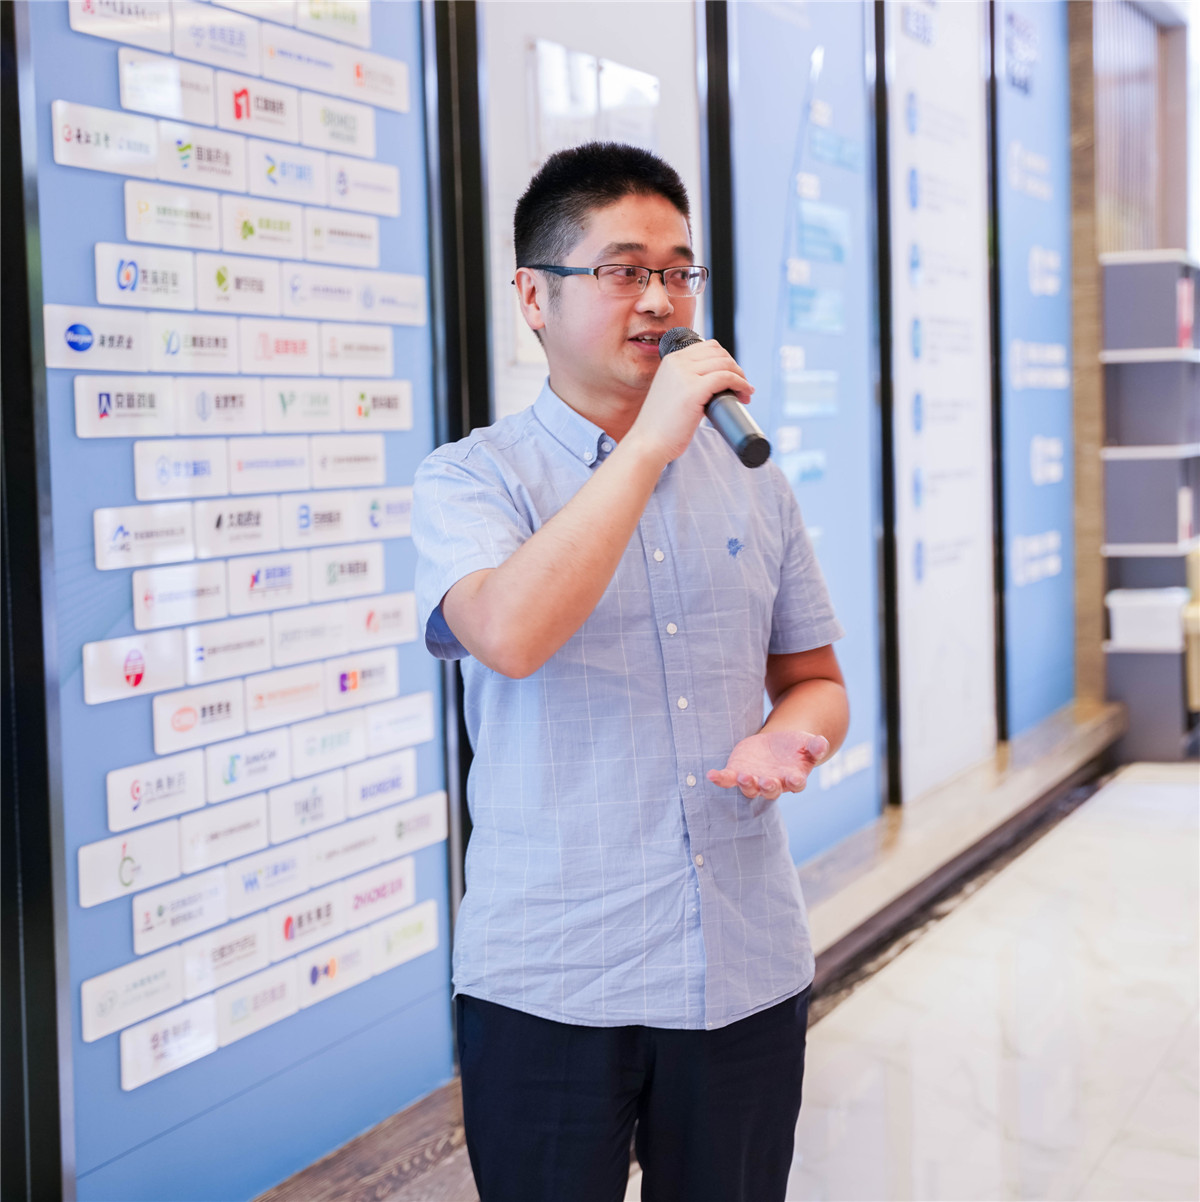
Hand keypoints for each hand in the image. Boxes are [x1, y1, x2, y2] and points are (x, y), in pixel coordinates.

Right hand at [626, 339, 752, 466]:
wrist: (649, 443)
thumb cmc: (662, 425)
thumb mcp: (672, 392)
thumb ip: (687, 381)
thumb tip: (715, 383)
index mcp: (671, 360)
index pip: (708, 347)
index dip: (726, 360)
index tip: (733, 378)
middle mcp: (677, 362)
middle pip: (720, 352)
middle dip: (735, 368)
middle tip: (741, 387)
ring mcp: (685, 375)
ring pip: (725, 364)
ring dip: (741, 377)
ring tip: (744, 394)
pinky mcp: (693, 390)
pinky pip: (726, 378)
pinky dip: (740, 384)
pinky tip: (744, 394)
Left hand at [707, 730, 829, 816]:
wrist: (777, 744)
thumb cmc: (795, 746)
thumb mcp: (807, 742)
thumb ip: (815, 746)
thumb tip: (822, 742)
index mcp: (793, 778)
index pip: (796, 784)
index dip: (795, 782)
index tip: (794, 778)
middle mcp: (774, 784)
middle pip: (770, 789)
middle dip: (767, 786)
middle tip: (765, 781)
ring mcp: (754, 780)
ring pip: (749, 787)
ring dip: (745, 783)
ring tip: (742, 776)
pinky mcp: (738, 773)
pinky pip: (728, 779)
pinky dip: (720, 779)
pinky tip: (711, 775)